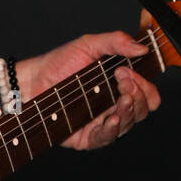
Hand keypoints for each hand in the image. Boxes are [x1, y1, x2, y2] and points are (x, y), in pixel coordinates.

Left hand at [18, 31, 160, 151]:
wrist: (33, 81)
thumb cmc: (59, 63)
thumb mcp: (89, 45)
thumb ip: (116, 42)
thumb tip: (142, 48)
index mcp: (120, 85)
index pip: (147, 93)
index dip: (145, 85)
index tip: (126, 72)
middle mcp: (114, 105)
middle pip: (142, 109)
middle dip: (138, 95)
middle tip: (121, 81)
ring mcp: (102, 121)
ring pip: (128, 124)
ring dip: (129, 111)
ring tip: (121, 100)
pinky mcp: (87, 137)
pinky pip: (107, 138)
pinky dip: (113, 129)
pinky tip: (112, 119)